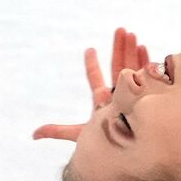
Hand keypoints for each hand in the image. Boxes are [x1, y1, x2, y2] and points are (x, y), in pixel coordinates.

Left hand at [32, 27, 150, 140]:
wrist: (131, 151)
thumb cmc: (107, 144)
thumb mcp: (80, 134)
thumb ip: (58, 131)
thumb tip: (33, 134)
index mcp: (102, 100)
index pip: (95, 79)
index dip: (91, 65)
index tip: (89, 50)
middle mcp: (119, 94)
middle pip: (117, 66)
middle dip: (119, 48)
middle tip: (120, 30)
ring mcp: (134, 93)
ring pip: (132, 67)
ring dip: (131, 50)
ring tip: (131, 33)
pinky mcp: (148, 96)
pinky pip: (147, 75)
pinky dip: (145, 61)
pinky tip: (144, 48)